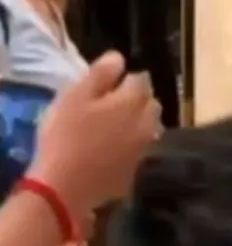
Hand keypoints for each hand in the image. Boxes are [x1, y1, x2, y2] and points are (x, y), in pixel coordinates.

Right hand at [29, 52, 162, 214]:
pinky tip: (114, 150)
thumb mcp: (75, 97)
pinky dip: (132, 145)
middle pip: (151, 103)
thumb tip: (119, 57)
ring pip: (150, 127)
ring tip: (116, 126)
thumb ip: (101, 74)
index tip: (111, 84)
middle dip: (138, 99)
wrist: (65, 187)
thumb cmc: (66, 136)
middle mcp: (148, 122)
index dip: (126, 79)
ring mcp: (145, 148)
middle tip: (113, 103)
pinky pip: (141, 149)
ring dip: (139, 122)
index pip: (142, 79)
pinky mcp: (137, 170)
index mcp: (134, 101)